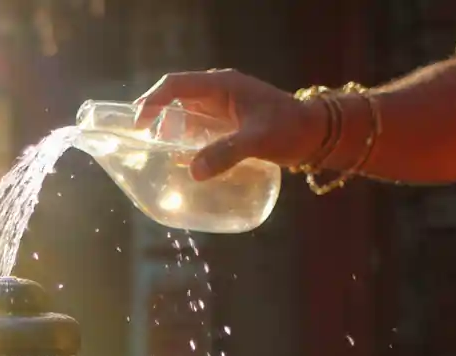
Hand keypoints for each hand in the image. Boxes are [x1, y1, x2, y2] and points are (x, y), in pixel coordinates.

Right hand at [133, 69, 327, 180]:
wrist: (316, 134)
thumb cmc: (291, 130)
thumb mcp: (258, 140)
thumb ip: (226, 153)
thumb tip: (194, 172)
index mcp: (222, 85)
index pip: (176, 85)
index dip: (153, 101)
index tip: (138, 124)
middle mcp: (219, 92)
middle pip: (176, 98)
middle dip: (157, 117)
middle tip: (142, 141)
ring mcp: (223, 107)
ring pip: (186, 113)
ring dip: (171, 130)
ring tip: (159, 153)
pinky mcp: (228, 123)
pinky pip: (198, 127)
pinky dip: (186, 140)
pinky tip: (184, 160)